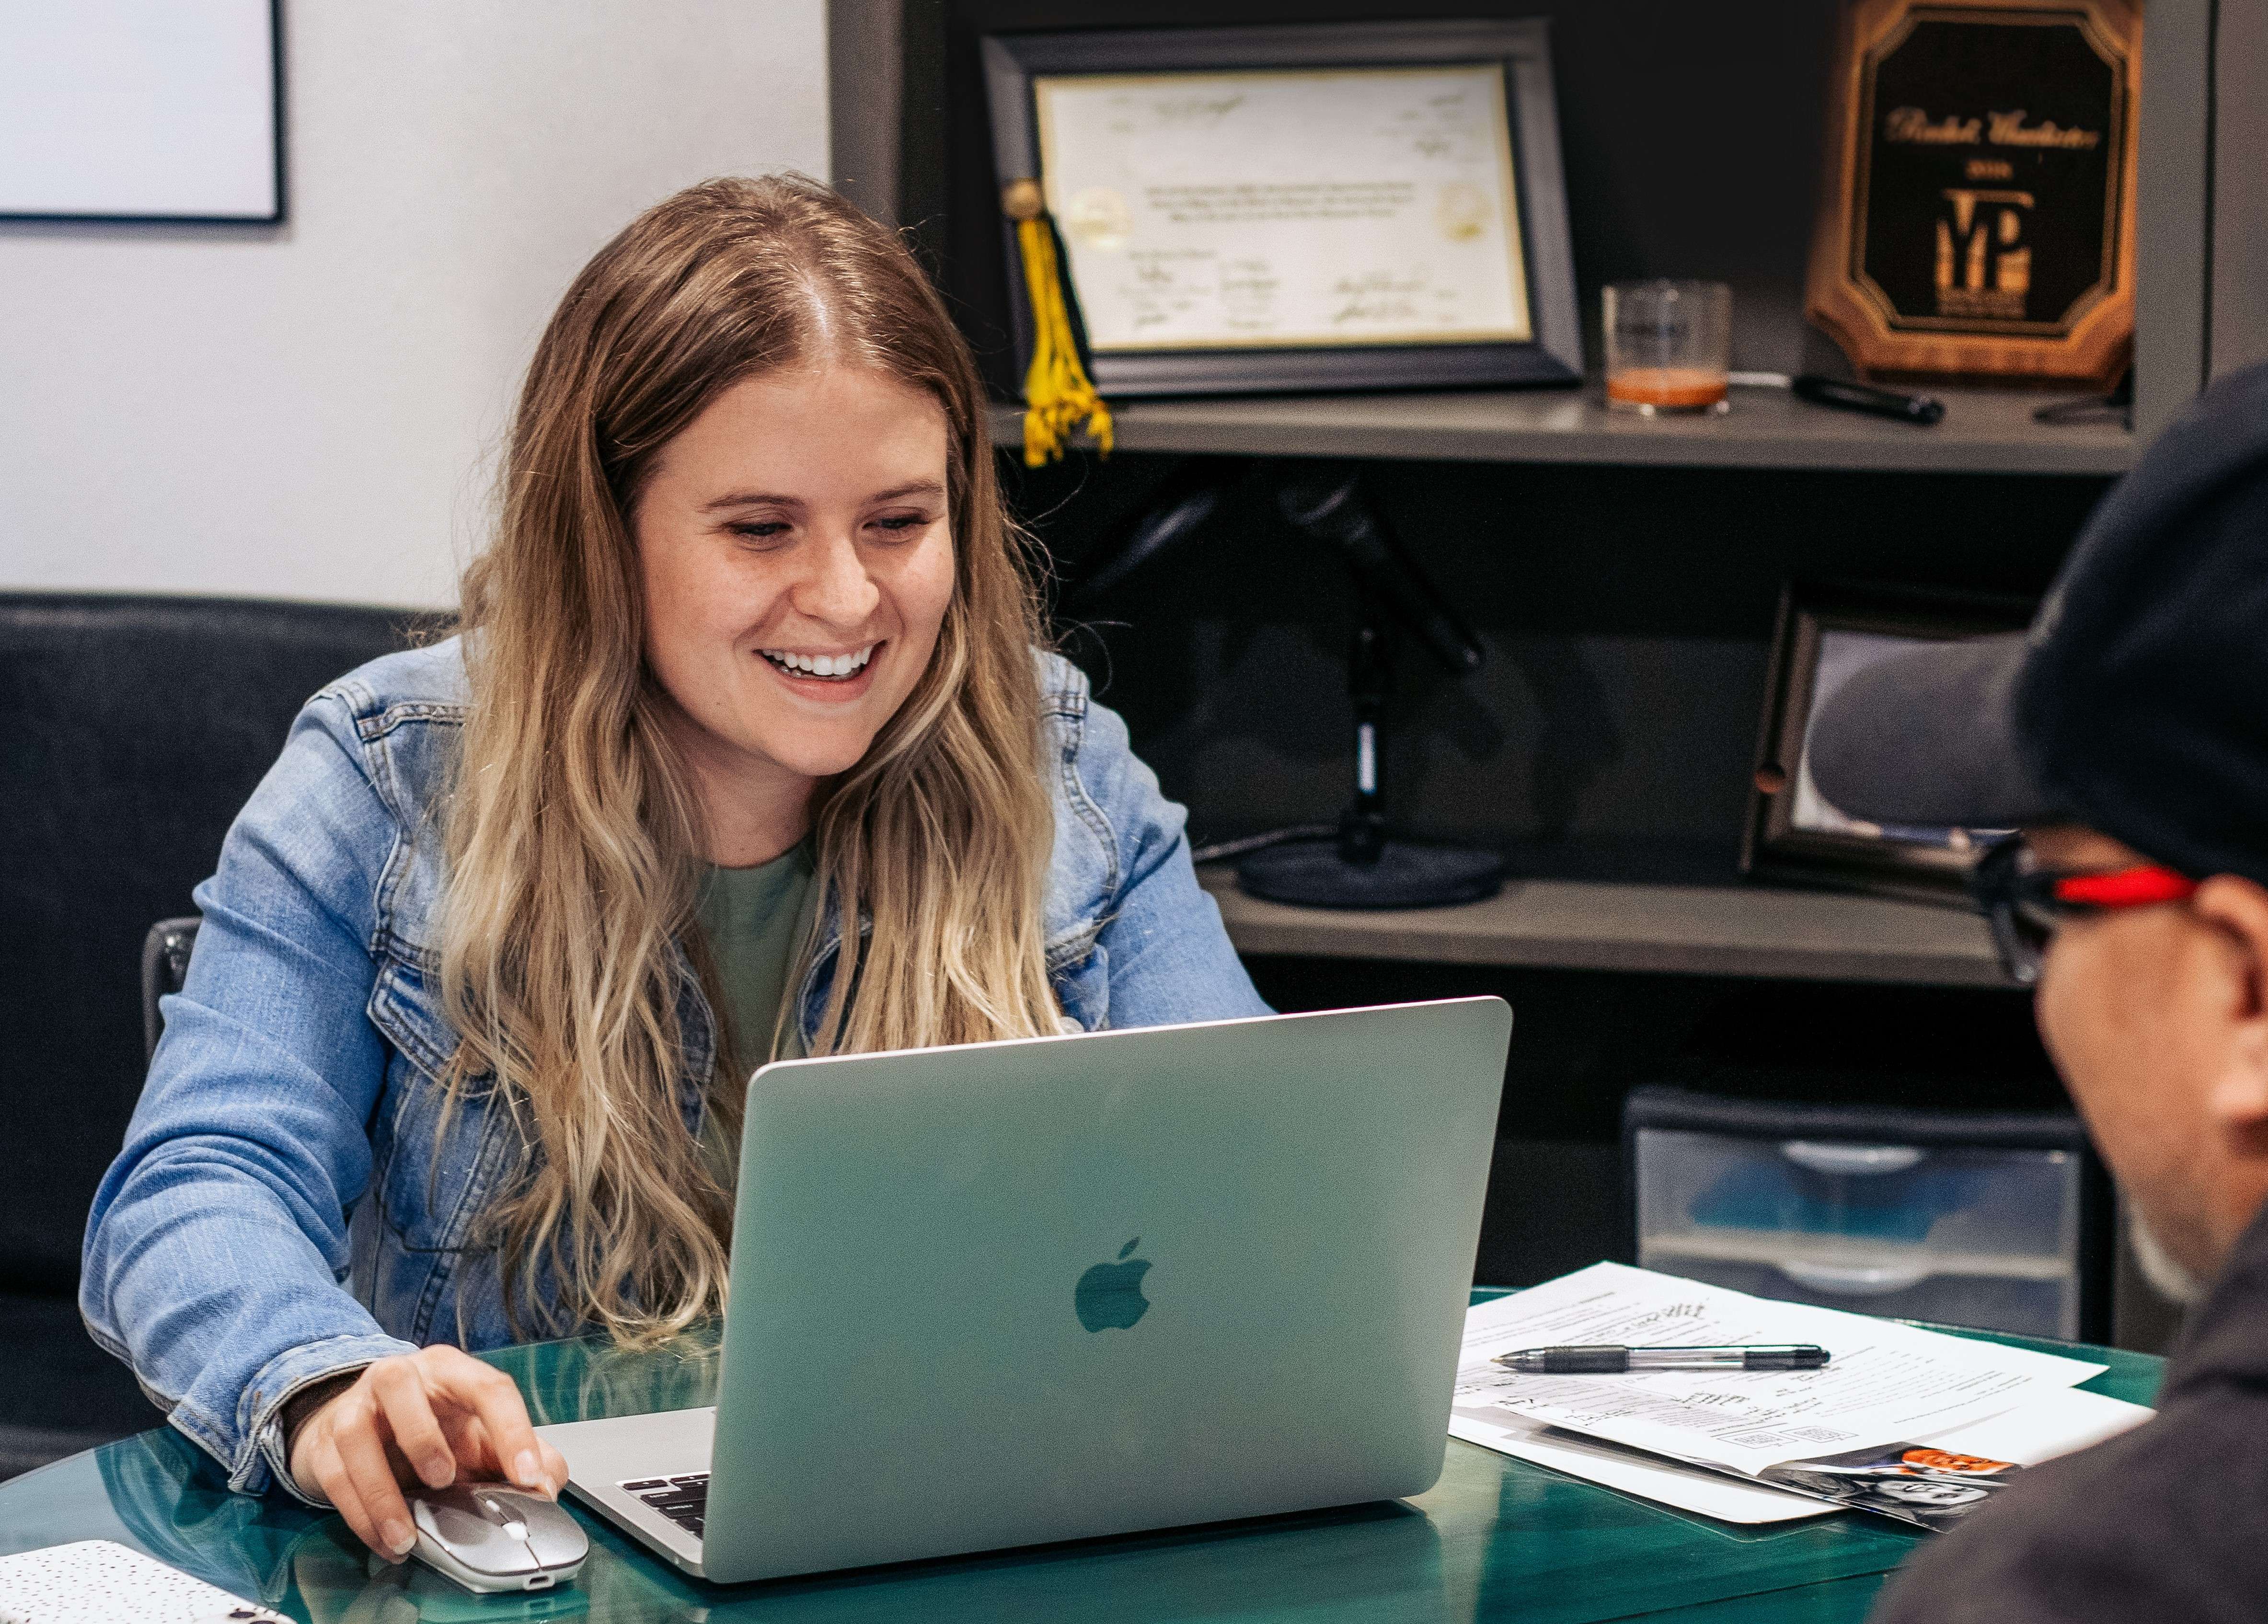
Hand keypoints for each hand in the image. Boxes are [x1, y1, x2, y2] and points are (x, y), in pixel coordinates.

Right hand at [285, 1346, 570, 1561]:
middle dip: (422, 1436)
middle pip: (401, 1384)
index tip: (527, 1475)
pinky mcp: (326, 1443)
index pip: (488, 1387)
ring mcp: (356, 1407)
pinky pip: (336, 1476)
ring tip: (406, 1535)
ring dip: (381, 1490)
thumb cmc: (432, 1426)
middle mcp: (399, 1377)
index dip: (512, 1430)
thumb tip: (546, 1487)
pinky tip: (384, 1541)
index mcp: (451, 1371)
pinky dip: (360, 1515)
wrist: (365, 1427)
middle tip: (445, 1481)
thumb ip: (522, 1456)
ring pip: (357, 1432)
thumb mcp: (482, 1435)